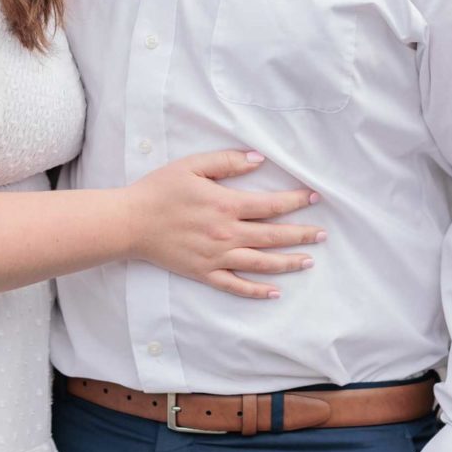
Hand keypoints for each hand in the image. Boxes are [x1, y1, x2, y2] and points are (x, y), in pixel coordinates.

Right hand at [124, 150, 322, 298]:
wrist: (129, 222)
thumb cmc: (157, 191)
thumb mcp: (190, 166)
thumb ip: (226, 162)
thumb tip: (258, 160)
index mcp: (226, 205)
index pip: (271, 205)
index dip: (295, 201)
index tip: (313, 198)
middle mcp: (227, 233)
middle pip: (274, 236)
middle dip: (302, 235)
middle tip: (322, 235)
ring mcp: (217, 256)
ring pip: (262, 262)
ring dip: (288, 262)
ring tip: (308, 261)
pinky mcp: (204, 272)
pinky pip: (236, 285)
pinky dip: (257, 290)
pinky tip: (274, 292)